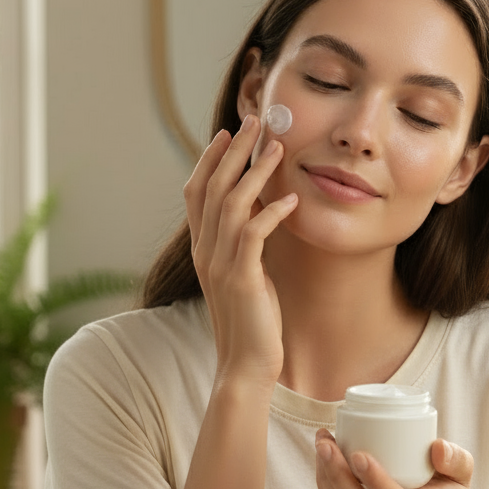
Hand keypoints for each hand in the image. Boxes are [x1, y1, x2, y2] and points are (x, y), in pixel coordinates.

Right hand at [183, 115, 298, 388]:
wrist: (246, 366)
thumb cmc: (251, 322)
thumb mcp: (244, 275)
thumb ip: (244, 244)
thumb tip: (260, 211)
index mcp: (202, 249)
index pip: (196, 193)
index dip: (210, 160)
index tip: (228, 133)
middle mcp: (205, 252)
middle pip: (212, 188)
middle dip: (234, 152)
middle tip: (254, 121)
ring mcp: (220, 265)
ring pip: (231, 205)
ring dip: (255, 172)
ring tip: (276, 148)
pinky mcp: (241, 280)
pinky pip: (254, 235)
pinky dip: (272, 213)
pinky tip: (291, 201)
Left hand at [314, 430, 474, 488]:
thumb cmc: (449, 484)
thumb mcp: (464, 471)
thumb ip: (456, 459)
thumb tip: (437, 447)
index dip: (376, 482)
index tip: (359, 454)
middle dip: (338, 477)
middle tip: (326, 444)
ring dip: (326, 478)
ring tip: (322, 442)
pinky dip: (324, 482)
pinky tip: (323, 454)